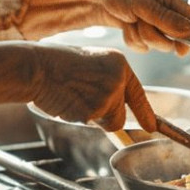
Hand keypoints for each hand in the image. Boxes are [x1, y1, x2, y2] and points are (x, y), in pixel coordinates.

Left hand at [18, 0, 189, 53]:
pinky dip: (134, 40)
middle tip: (143, 25)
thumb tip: (189, 31)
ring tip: (131, 23)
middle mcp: (168, 6)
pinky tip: (126, 27)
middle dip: (159, 35)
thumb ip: (164, 19)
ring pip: (160, 43)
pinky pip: (146, 46)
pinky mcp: (146, 29)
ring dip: (143, 37)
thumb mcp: (141, 5)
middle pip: (178, 35)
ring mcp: (157, 20)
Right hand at [28, 43, 155, 131]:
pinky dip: (79, 118)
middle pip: (120, 114)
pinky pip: (90, 124)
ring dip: (92, 117)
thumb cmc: (57, 63)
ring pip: (107, 122)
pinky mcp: (94, 111)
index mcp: (119, 63)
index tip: (151, 127)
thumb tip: (117, 101)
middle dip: (104, 115)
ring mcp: (108, 95)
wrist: (37, 66)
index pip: (137, 92)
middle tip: (81, 98)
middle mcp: (118, 79)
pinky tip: (68, 101)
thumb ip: (108, 80)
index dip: (144, 112)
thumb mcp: (91, 63)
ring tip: (74, 96)